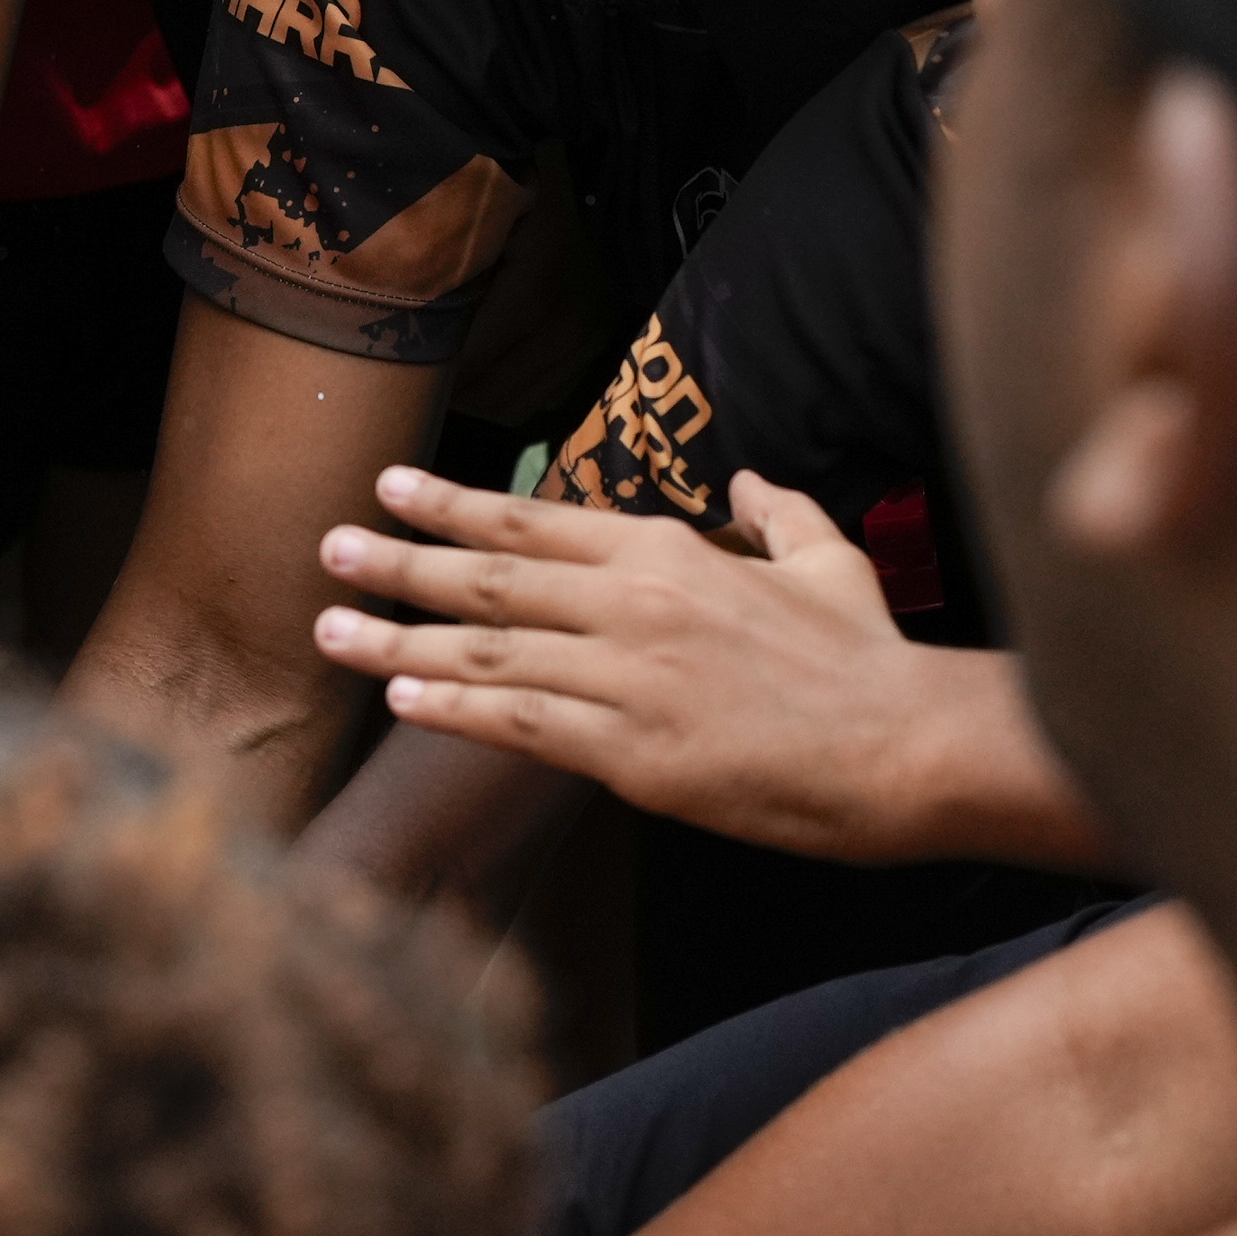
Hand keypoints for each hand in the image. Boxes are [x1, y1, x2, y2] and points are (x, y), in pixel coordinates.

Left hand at [318, 465, 964, 863]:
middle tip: (330, 547)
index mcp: (668, 554)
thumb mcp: (828, 561)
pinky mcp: (632, 754)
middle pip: (490, 578)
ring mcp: (627, 679)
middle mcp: (632, 605)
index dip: (455, 505)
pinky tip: (404, 700)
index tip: (391, 486)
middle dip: (399, 562)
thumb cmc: (869, 658)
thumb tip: (752, 480)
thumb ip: (781, 512)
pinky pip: (523, 724)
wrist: (907, 748)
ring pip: (488, 652)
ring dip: (399, 639)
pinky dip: (456, 709)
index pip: (535, 520)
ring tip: (330, 628)